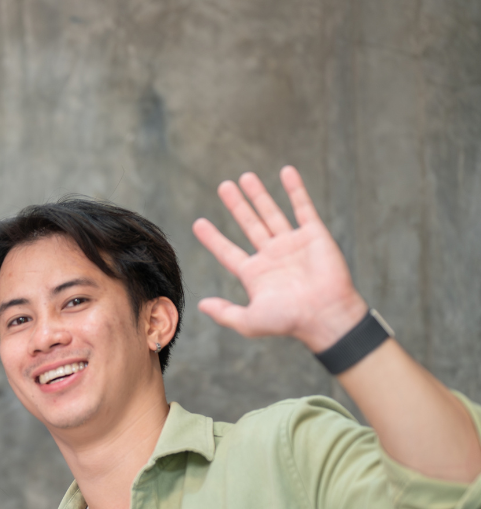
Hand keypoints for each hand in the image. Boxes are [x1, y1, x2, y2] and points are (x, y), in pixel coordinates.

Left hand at [193, 166, 366, 352]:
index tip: (198, 223)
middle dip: (236, 206)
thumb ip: (224, 313)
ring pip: (271, 213)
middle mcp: (272, 256)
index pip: (228, 251)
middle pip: (249, 224)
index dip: (213, 238)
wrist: (325, 316)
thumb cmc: (288, 322)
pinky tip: (286, 172)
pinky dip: (295, 189)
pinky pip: (302, 207)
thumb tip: (201, 304)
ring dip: (259, 195)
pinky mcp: (314, 235)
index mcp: (255, 274)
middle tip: (223, 186)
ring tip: (245, 177)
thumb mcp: (249, 321)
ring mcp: (292, 244)